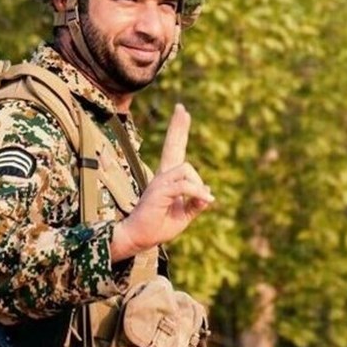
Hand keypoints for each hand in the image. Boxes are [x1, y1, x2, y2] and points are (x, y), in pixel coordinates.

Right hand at [111, 104, 213, 261]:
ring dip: (198, 185)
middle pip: (172, 145)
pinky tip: (206, 201)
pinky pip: (185, 185)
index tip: (182, 112)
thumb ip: (195, 203)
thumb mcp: (184, 215)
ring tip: (203, 201)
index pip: (174, 149)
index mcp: (168, 179)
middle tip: (181, 108)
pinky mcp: (159, 191)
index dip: (178, 131)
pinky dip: (197, 192)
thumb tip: (208, 193)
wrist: (138, 238)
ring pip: (187, 169)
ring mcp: (159, 182)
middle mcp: (162, 176)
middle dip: (178, 127)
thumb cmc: (157, 227)